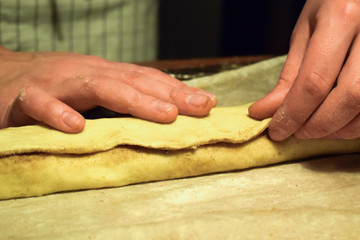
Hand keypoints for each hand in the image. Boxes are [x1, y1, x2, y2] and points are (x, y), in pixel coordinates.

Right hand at [0, 47, 215, 132]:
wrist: (2, 76)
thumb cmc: (55, 86)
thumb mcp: (93, 89)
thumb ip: (121, 100)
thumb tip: (162, 114)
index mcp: (104, 73)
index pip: (146, 78)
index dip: (178, 89)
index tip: (208, 103)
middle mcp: (86, 73)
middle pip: (133, 80)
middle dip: (170, 95)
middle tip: (201, 108)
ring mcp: (57, 83)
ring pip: (98, 86)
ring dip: (133, 100)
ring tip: (165, 116)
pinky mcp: (24, 98)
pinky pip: (41, 104)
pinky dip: (57, 113)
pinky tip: (76, 127)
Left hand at [249, 0, 359, 140]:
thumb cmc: (333, 4)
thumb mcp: (306, 32)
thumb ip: (289, 75)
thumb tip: (266, 111)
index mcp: (342, 18)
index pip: (314, 81)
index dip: (293, 114)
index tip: (276, 131)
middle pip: (348, 98)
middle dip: (317, 125)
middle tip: (297, 132)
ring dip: (339, 128)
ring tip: (316, 126)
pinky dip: (356, 122)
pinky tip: (339, 119)